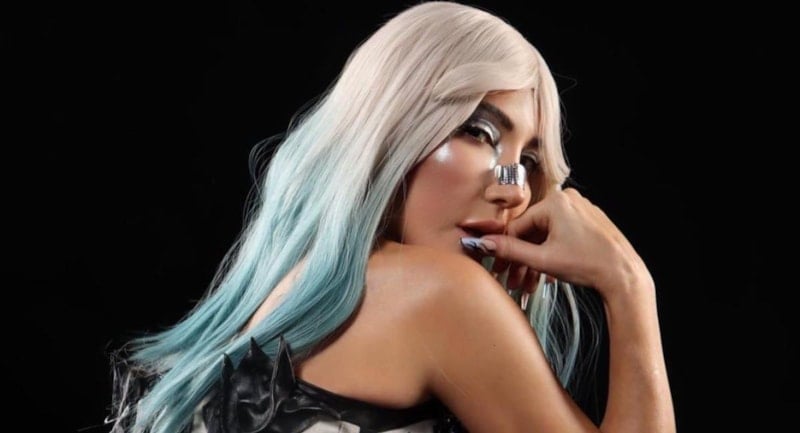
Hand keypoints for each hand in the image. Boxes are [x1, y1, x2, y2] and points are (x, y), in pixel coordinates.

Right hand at [483, 187, 653, 296]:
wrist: (624, 276)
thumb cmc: (588, 264)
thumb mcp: (543, 259)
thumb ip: (510, 251)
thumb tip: (482, 244)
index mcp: (555, 201)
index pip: (518, 226)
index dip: (505, 249)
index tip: (497, 266)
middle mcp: (568, 199)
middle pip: (532, 232)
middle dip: (522, 259)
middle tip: (513, 279)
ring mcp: (581, 210)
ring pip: (546, 236)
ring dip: (535, 260)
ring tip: (529, 284)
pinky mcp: (589, 222)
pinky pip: (561, 236)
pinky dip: (551, 254)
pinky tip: (545, 275)